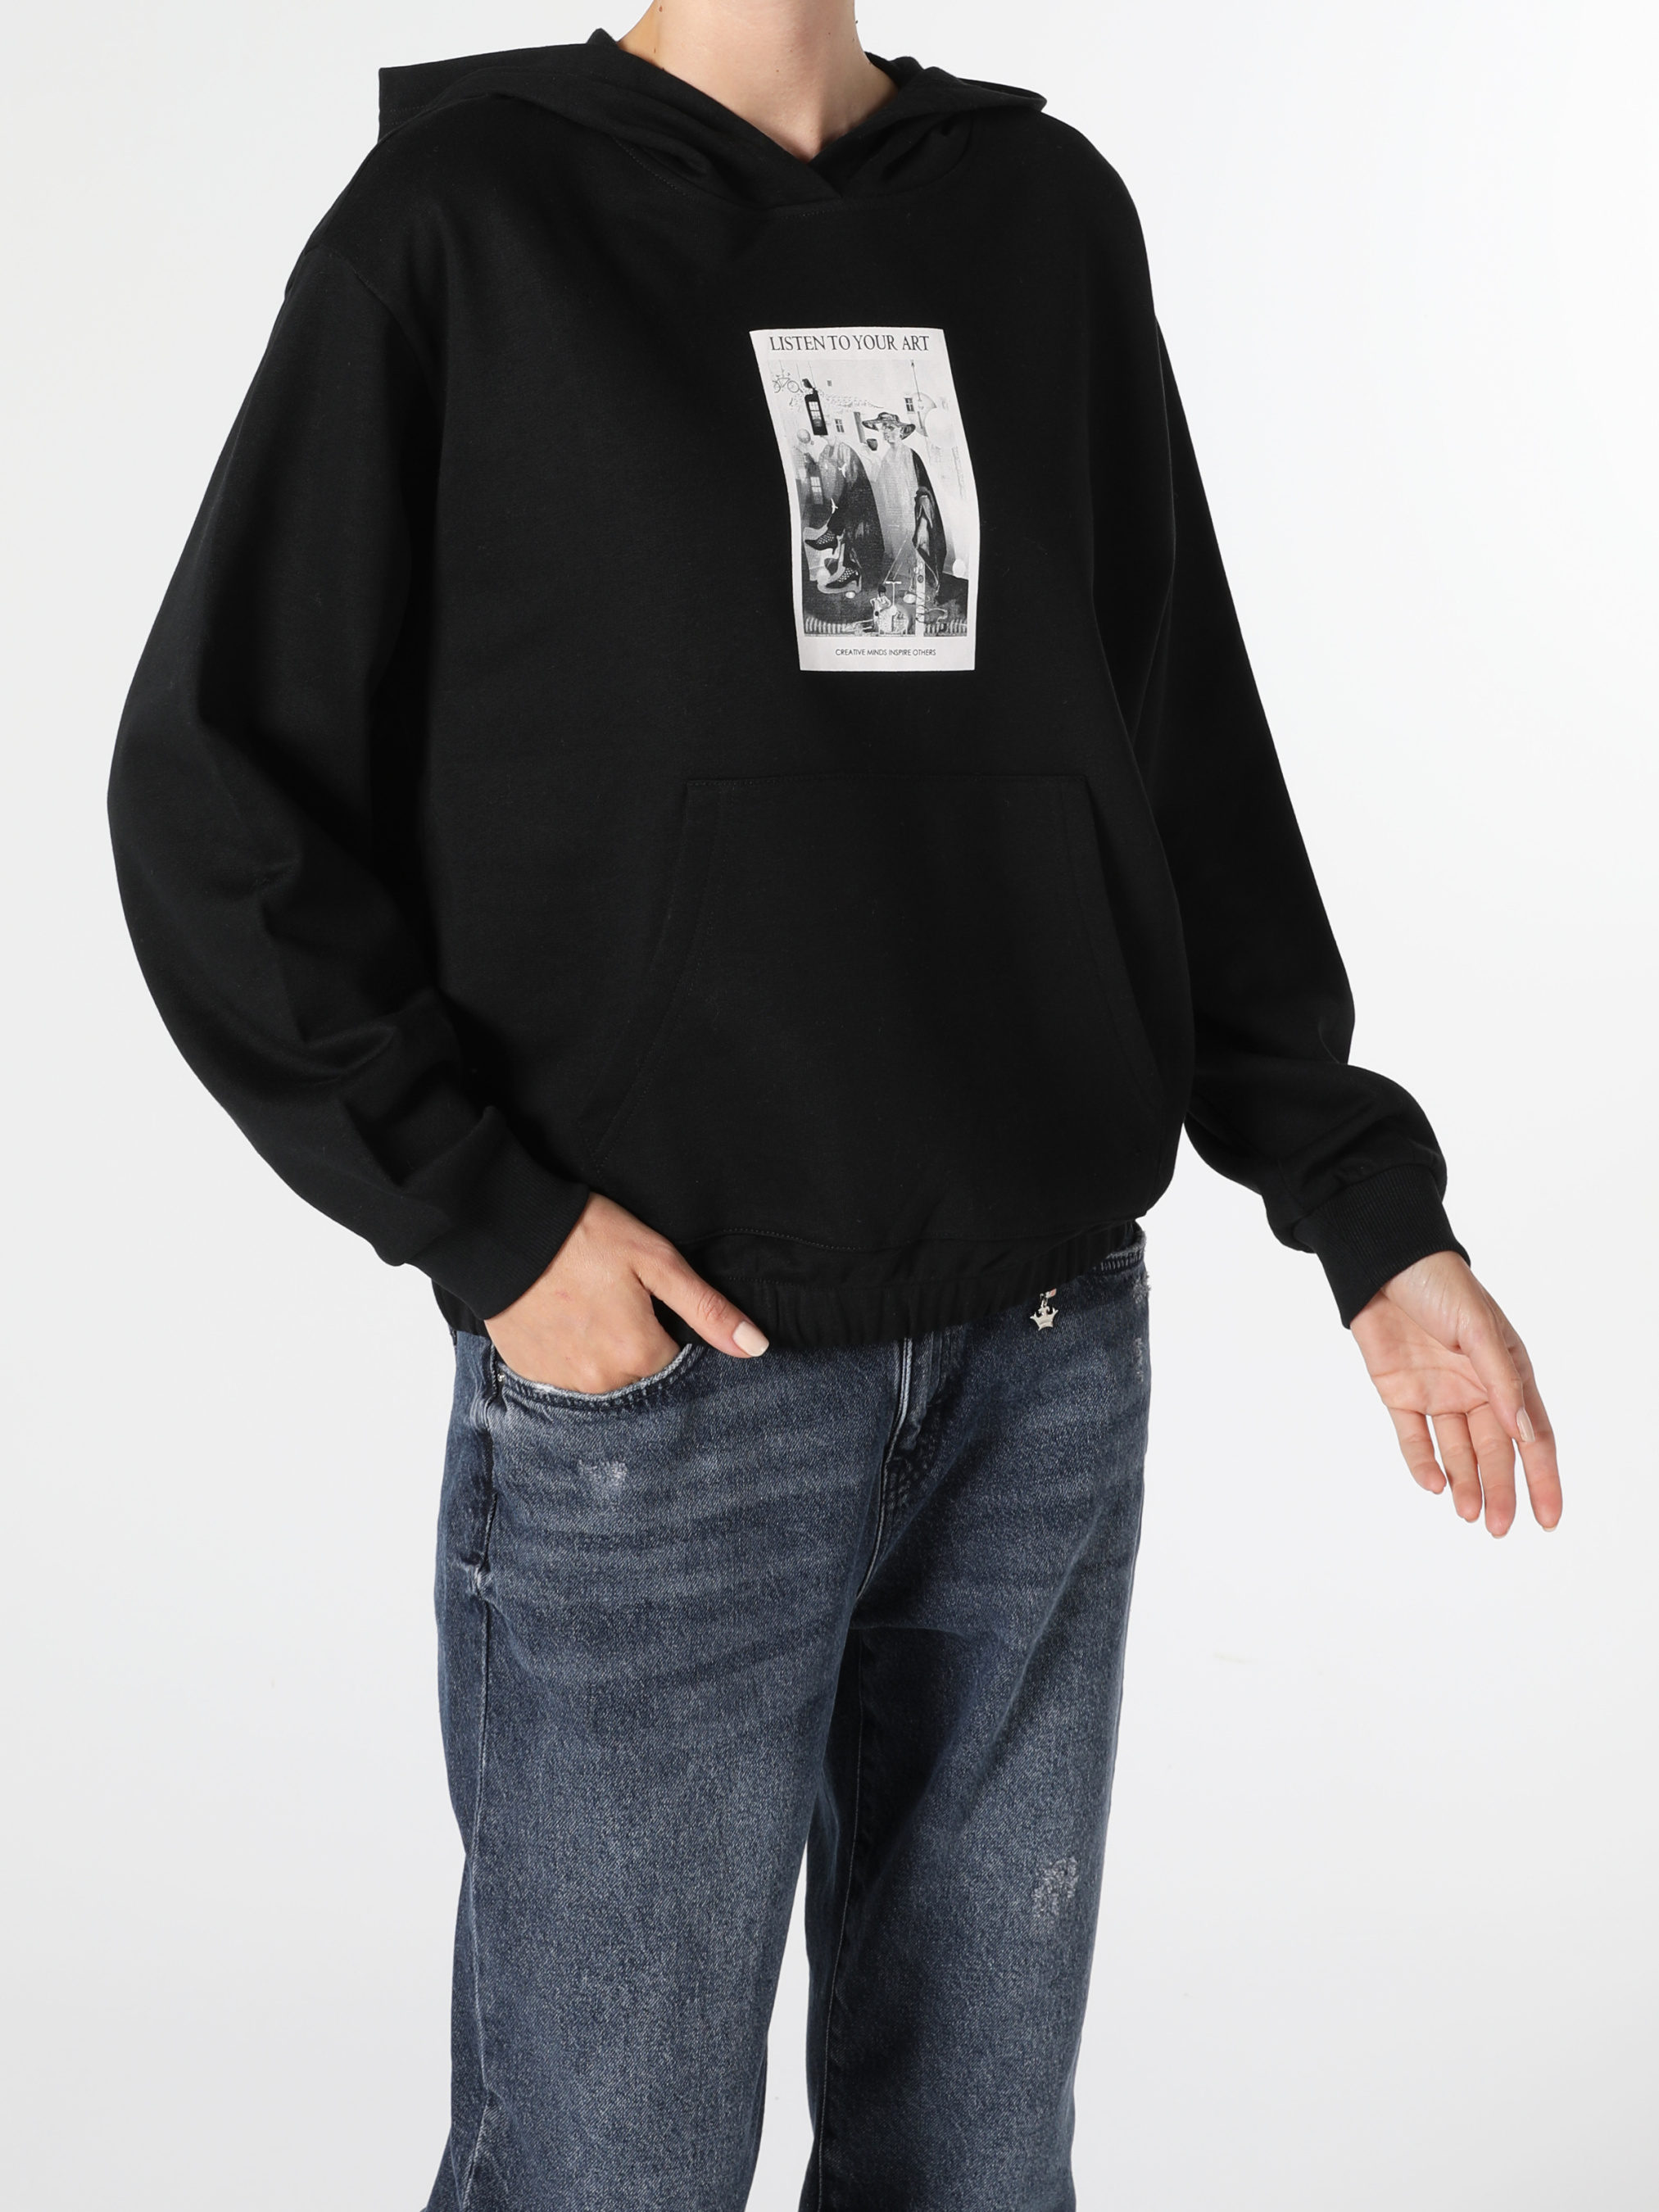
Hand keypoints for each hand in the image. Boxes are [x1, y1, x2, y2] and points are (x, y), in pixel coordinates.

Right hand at [485, 1192, 768, 1392]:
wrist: (503, 1228)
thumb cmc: (585, 1236)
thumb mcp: (657, 1261)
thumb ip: (708, 1309)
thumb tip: (756, 1347)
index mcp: (639, 1355)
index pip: (676, 1361)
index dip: (669, 1327)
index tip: (649, 1299)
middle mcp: (602, 1382)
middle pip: (640, 1372)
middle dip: (636, 1341)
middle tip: (614, 1295)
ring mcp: (562, 1383)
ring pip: (604, 1377)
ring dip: (603, 1349)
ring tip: (586, 1302)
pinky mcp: (531, 1374)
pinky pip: (566, 1374)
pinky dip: (569, 1352)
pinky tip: (561, 1316)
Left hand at [1351, 1251, 1559, 1536]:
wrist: (1383, 1262)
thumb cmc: (1441, 1284)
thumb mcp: (1478, 1328)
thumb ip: (1501, 1381)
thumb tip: (1524, 1432)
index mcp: (1507, 1373)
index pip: (1532, 1435)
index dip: (1542, 1477)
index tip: (1548, 1518)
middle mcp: (1476, 1390)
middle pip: (1494, 1452)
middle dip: (1501, 1491)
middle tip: (1501, 1529)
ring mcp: (1438, 1394)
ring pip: (1456, 1451)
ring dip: (1464, 1483)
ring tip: (1470, 1514)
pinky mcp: (1400, 1394)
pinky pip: (1413, 1437)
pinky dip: (1422, 1462)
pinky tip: (1432, 1484)